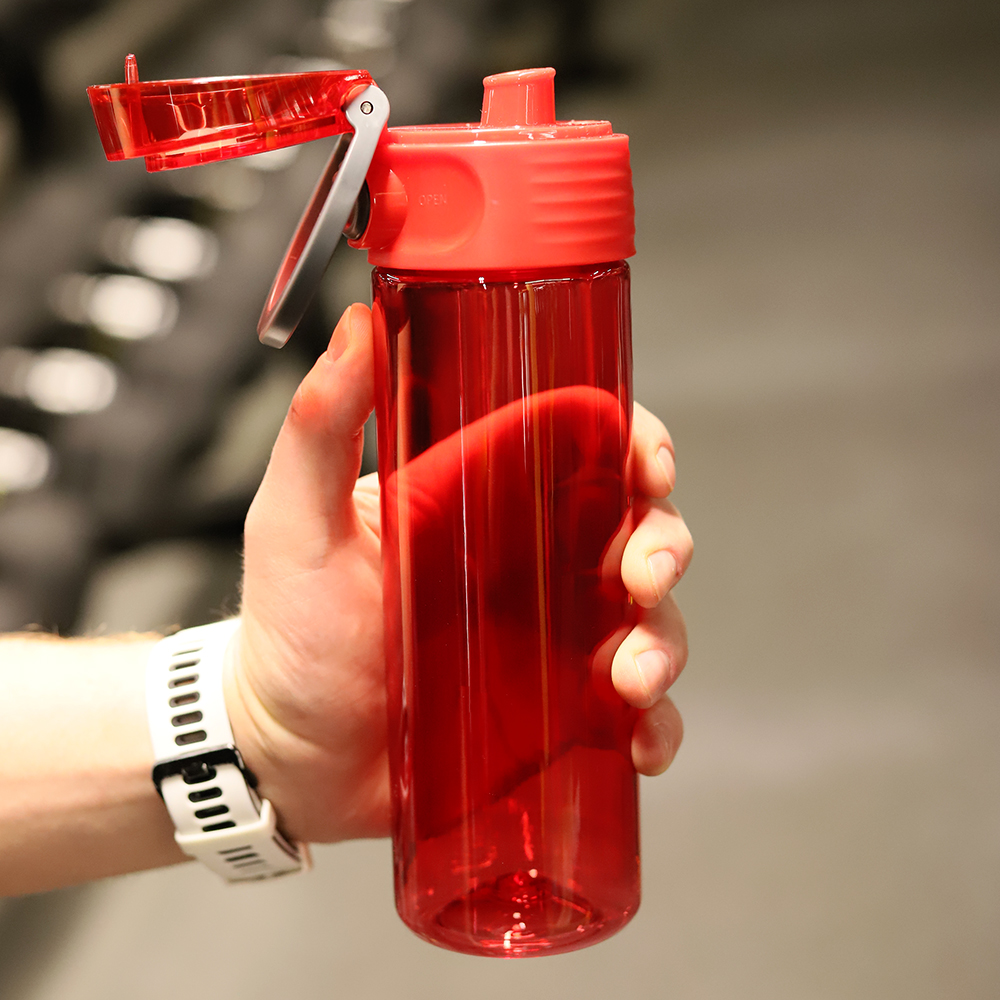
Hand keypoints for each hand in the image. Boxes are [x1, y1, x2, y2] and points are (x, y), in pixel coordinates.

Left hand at [228, 304, 691, 844]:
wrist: (287, 759)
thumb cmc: (290, 635)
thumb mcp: (295, 523)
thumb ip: (320, 427)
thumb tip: (357, 324)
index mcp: (485, 506)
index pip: (584, 451)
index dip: (636, 446)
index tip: (650, 462)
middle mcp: (532, 567)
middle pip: (637, 531)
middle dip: (663, 545)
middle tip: (643, 576)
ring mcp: (551, 642)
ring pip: (649, 621)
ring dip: (663, 641)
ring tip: (630, 677)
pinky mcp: (559, 715)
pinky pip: (632, 716)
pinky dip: (655, 726)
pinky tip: (640, 741)